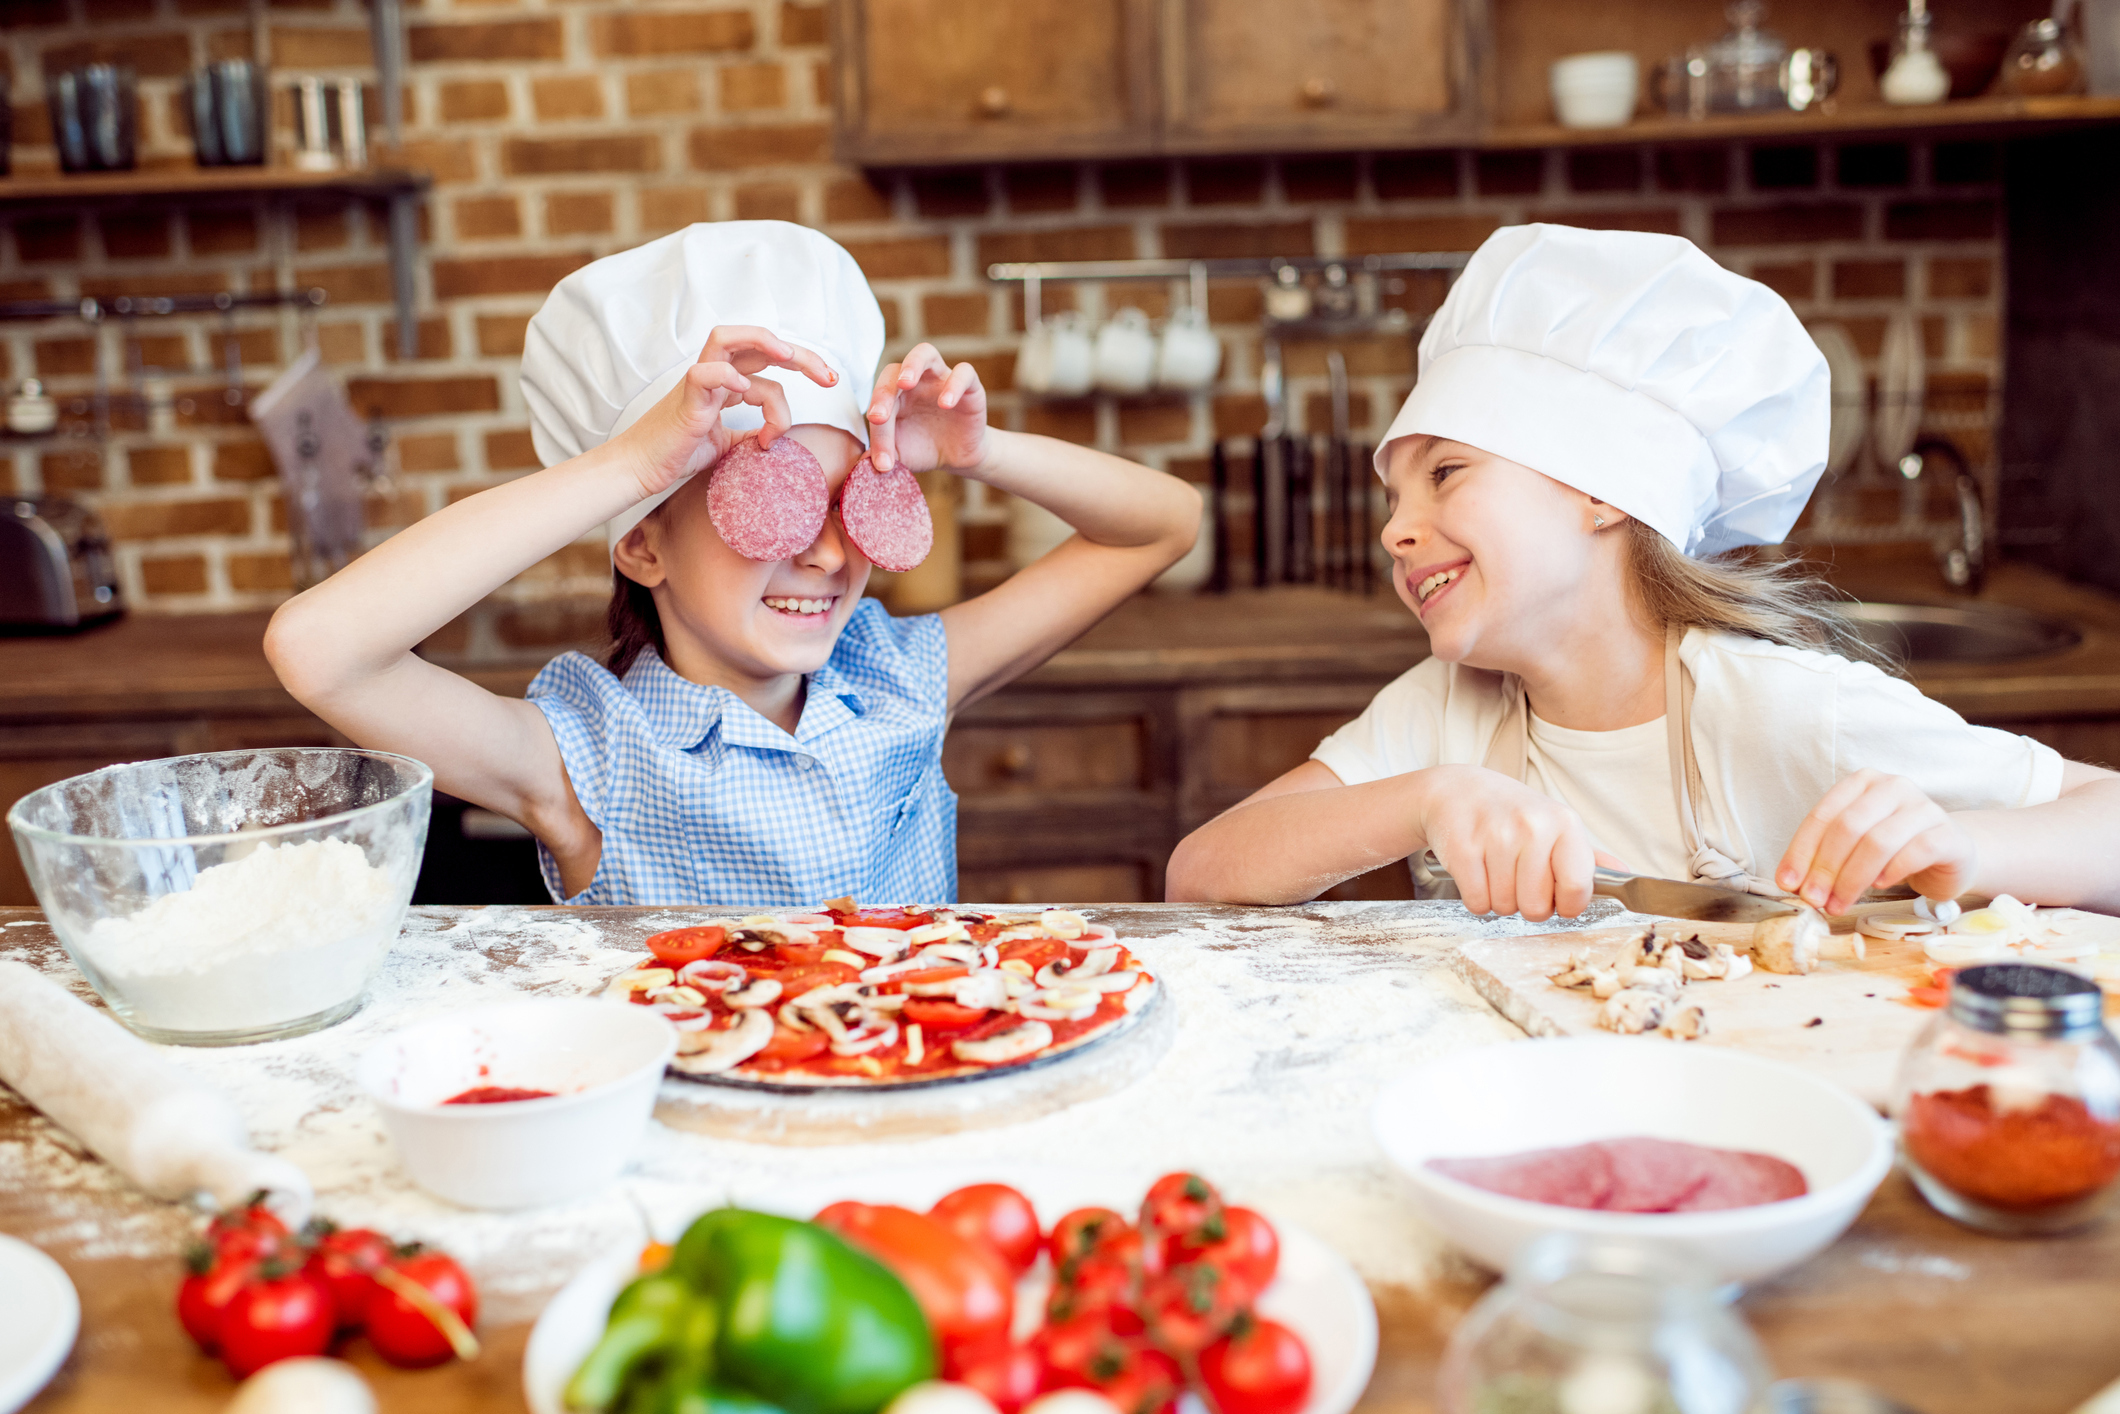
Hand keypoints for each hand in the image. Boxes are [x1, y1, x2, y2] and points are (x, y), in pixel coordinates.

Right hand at [614, 326, 836, 500]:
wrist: (639, 469)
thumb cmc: (677, 454)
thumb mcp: (726, 444)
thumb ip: (750, 433)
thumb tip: (773, 436)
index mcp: (726, 382)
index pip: (769, 359)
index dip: (803, 364)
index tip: (831, 381)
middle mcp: (713, 375)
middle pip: (757, 342)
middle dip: (799, 353)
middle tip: (829, 376)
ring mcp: (697, 384)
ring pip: (726, 339)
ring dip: (764, 343)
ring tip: (790, 361)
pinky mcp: (685, 401)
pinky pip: (704, 373)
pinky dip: (727, 377)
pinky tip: (745, 392)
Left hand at [866, 343, 988, 475]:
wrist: (957, 457)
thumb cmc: (923, 449)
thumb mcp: (900, 455)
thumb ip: (882, 453)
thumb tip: (863, 463)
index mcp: (893, 395)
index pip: (878, 398)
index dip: (875, 424)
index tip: (880, 456)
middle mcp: (915, 381)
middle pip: (894, 371)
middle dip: (883, 393)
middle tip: (878, 417)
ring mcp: (941, 379)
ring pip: (925, 353)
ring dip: (912, 364)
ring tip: (904, 383)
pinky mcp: (969, 386)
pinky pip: (964, 372)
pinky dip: (954, 384)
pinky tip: (946, 403)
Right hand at [1417, 765, 1598, 920]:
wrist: (1456, 789)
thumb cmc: (1511, 812)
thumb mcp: (1554, 824)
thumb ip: (1588, 856)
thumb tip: (1625, 874)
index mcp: (1564, 823)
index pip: (1578, 889)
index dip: (1567, 905)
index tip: (1557, 897)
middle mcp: (1533, 827)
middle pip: (1536, 908)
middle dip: (1526, 904)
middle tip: (1517, 878)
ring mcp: (1496, 836)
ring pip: (1504, 907)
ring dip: (1498, 899)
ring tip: (1495, 869)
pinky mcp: (1462, 849)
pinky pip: (1476, 902)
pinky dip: (1475, 897)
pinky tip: (1476, 871)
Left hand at [1776, 768, 1978, 913]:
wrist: (1950, 853)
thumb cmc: (1894, 848)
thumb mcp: (1854, 846)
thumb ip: (1825, 856)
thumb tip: (1792, 883)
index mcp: (1862, 782)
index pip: (1822, 815)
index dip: (1801, 851)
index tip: (1788, 883)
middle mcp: (1892, 787)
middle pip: (1848, 827)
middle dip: (1825, 868)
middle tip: (1813, 899)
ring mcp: (1924, 808)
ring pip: (1878, 842)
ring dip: (1852, 879)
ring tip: (1839, 903)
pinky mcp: (1948, 834)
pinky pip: (1915, 852)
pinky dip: (1891, 872)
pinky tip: (1880, 885)